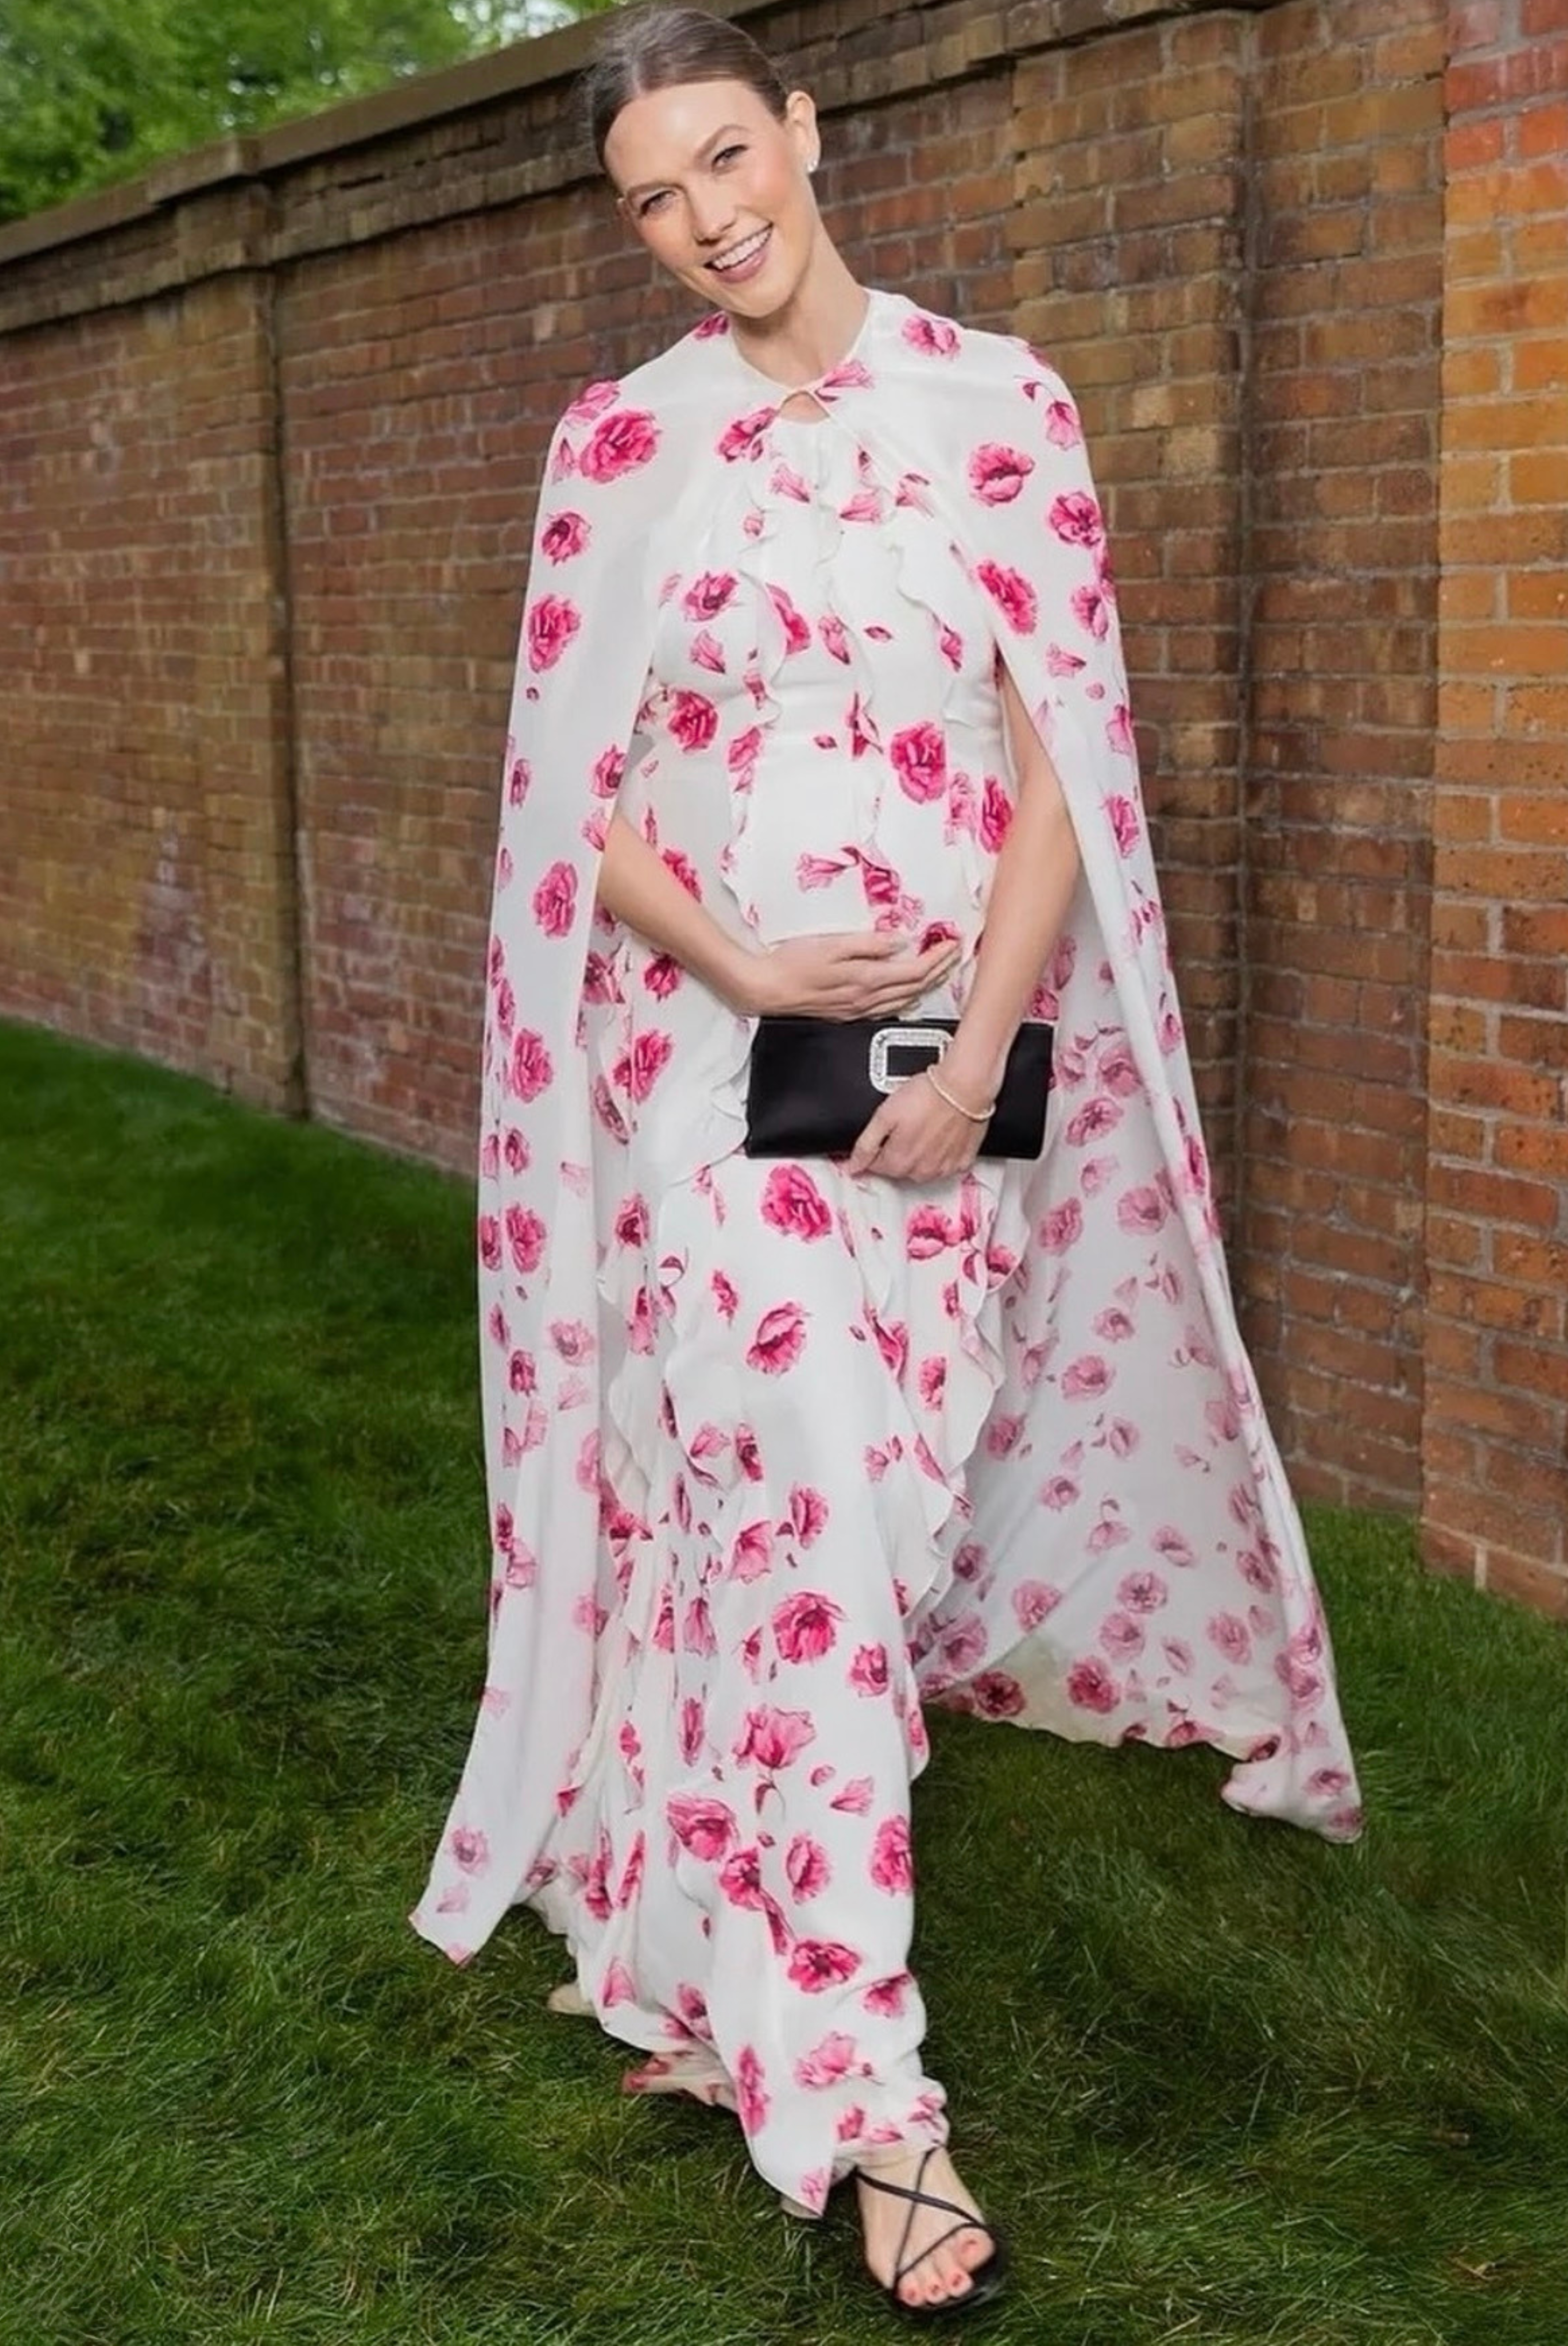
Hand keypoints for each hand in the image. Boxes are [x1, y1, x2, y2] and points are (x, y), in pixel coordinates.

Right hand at [736, 932, 959, 1020]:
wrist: (767, 989)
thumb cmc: (794, 962)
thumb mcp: (831, 944)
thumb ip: (868, 943)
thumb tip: (899, 941)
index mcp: (867, 979)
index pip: (915, 971)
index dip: (938, 957)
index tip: (953, 942)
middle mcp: (868, 999)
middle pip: (916, 987)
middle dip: (940, 970)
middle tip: (955, 952)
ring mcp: (860, 1010)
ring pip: (905, 1001)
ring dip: (926, 985)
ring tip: (940, 970)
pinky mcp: (850, 1014)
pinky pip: (889, 1008)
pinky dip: (907, 998)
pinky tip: (909, 992)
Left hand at [846, 1068, 989, 1182]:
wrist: (964, 1087)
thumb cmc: (927, 1095)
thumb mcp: (885, 1115)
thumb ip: (866, 1145)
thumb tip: (853, 1166)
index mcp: (898, 1162)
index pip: (875, 1166)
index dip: (873, 1150)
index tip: (880, 1136)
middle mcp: (921, 1171)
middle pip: (898, 1168)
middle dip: (895, 1151)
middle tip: (903, 1125)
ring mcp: (943, 1168)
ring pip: (921, 1169)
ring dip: (917, 1154)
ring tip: (922, 1127)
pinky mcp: (962, 1160)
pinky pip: (946, 1164)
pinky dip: (941, 1154)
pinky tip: (941, 1136)